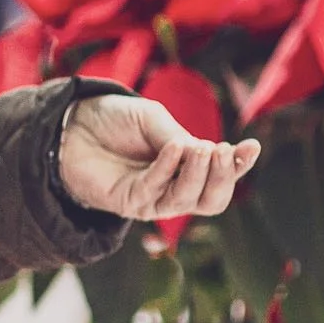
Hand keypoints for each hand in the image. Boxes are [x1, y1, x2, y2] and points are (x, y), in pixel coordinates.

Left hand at [60, 95, 259, 220]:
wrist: (71, 124)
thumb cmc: (115, 121)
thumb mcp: (153, 119)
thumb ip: (177, 137)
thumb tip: (202, 153)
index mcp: (188, 167)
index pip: (222, 174)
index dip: (240, 164)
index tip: (252, 145)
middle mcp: (174, 188)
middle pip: (211, 200)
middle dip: (224, 178)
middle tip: (222, 150)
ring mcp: (152, 199)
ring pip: (187, 202)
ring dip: (199, 175)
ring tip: (204, 148)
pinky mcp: (129, 203)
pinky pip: (155, 190)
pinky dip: (168, 168)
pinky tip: (174, 148)